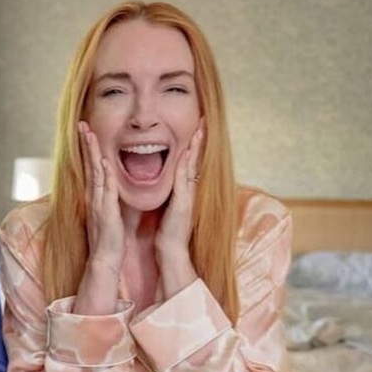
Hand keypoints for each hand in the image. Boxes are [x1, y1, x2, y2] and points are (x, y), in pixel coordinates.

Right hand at [81, 121, 123, 273]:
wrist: (105, 258)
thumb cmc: (109, 238)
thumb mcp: (107, 213)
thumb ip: (107, 198)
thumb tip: (109, 184)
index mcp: (95, 196)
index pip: (90, 168)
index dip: (88, 149)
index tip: (86, 132)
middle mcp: (93, 197)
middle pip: (88, 165)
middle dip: (85, 144)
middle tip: (82, 124)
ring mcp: (98, 203)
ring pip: (95, 172)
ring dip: (92, 153)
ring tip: (89, 134)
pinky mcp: (106, 212)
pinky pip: (105, 190)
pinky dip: (104, 175)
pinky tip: (104, 162)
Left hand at [154, 120, 203, 259]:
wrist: (171, 250)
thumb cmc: (169, 230)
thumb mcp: (171, 206)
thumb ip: (173, 194)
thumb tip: (171, 183)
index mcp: (186, 190)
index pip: (191, 163)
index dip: (195, 146)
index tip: (197, 128)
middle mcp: (190, 191)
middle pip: (196, 160)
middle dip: (200, 140)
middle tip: (203, 121)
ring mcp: (188, 196)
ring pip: (192, 167)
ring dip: (196, 148)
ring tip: (199, 130)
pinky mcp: (182, 203)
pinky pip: (183, 181)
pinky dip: (185, 166)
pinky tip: (185, 154)